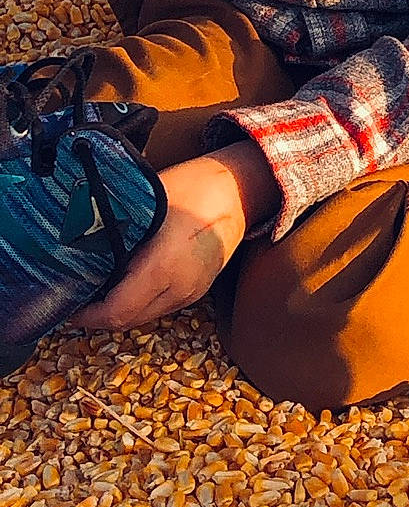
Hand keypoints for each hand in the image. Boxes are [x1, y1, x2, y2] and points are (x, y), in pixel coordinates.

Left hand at [73, 141, 278, 330]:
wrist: (243, 187)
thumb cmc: (196, 186)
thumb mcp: (147, 202)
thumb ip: (116, 229)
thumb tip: (75, 243)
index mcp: (165, 268)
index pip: (117, 312)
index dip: (86, 315)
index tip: (67, 303)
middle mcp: (181, 288)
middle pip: (128, 321)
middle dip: (98, 315)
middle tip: (76, 294)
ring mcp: (193, 291)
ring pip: (145, 316)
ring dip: (119, 309)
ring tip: (98, 287)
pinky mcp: (199, 288)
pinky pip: (161, 305)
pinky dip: (139, 301)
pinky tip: (127, 281)